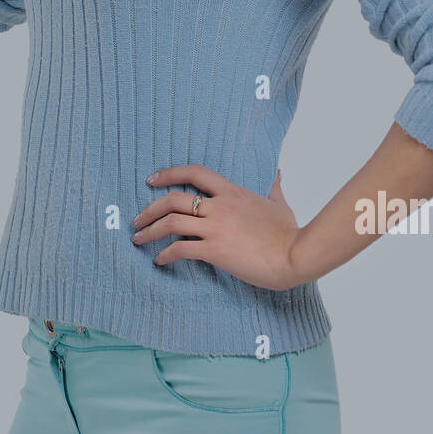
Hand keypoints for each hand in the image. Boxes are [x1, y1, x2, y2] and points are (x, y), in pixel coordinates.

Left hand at [131, 164, 302, 290]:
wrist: (295, 254)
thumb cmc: (289, 233)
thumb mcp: (279, 204)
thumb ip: (273, 187)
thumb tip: (276, 173)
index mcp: (232, 192)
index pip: (195, 173)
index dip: (169, 173)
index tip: (152, 179)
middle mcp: (219, 206)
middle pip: (173, 198)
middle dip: (150, 208)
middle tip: (138, 218)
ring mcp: (216, 228)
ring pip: (171, 222)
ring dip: (150, 231)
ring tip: (138, 239)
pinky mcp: (215, 250)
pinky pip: (181, 249)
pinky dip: (165, 254)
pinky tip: (159, 261)